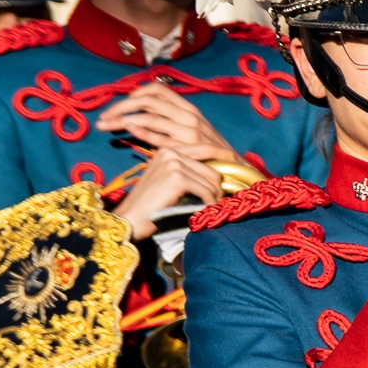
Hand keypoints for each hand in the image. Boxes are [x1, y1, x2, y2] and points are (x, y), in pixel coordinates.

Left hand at [96, 85, 237, 163]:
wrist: (234, 170)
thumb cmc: (207, 153)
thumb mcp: (191, 131)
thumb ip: (168, 121)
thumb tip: (136, 116)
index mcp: (188, 108)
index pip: (156, 89)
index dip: (133, 94)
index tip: (118, 106)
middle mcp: (189, 115)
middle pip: (147, 100)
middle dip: (120, 106)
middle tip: (103, 117)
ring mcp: (190, 131)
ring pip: (149, 116)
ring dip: (121, 119)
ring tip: (105, 126)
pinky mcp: (188, 148)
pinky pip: (159, 137)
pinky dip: (140, 131)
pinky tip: (127, 131)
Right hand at [112, 150, 229, 241]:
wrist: (131, 218)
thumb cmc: (151, 204)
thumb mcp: (167, 179)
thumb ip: (187, 171)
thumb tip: (219, 173)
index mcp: (168, 150)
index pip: (206, 151)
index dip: (224, 163)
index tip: (237, 174)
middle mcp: (171, 152)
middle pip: (212, 168)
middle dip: (218, 187)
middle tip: (217, 201)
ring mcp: (174, 164)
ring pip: (212, 181)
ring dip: (214, 197)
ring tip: (209, 207)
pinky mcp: (177, 178)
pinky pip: (206, 191)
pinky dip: (208, 203)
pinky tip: (203, 210)